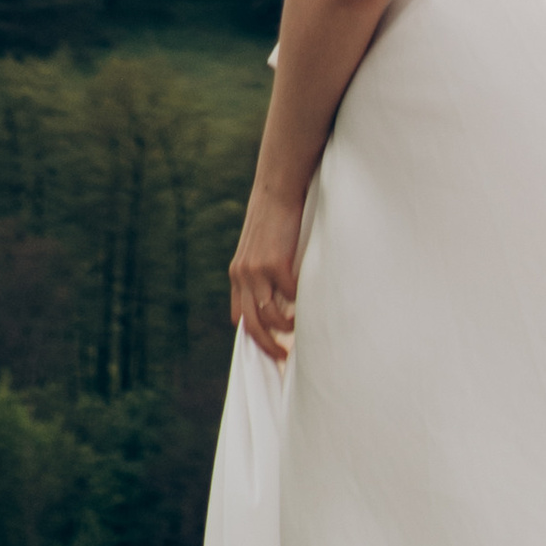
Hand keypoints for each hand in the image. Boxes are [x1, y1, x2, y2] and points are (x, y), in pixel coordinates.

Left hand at [229, 180, 304, 364]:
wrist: (277, 188)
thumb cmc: (275, 217)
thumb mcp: (260, 246)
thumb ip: (262, 270)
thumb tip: (278, 297)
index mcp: (237, 273)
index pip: (240, 315)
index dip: (253, 334)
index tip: (269, 346)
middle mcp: (242, 275)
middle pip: (251, 323)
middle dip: (265, 345)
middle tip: (281, 357)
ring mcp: (257, 270)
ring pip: (269, 314)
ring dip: (284, 329)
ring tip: (296, 333)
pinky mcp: (275, 263)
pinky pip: (289, 295)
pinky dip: (299, 302)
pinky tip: (307, 300)